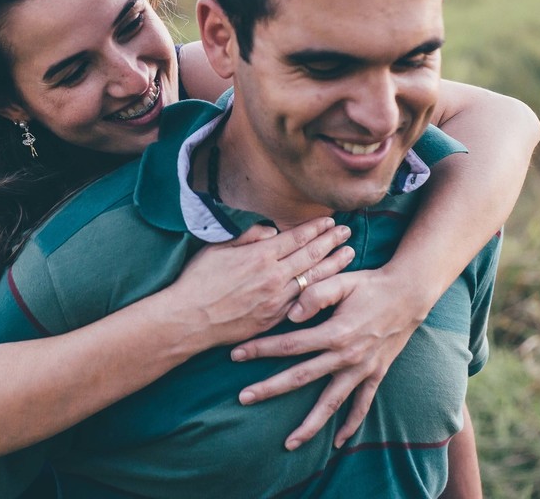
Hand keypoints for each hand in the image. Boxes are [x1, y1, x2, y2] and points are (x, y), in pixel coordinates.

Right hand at [165, 217, 354, 350]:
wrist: (189, 319)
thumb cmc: (199, 281)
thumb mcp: (218, 248)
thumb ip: (248, 237)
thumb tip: (270, 231)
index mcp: (260, 255)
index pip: (296, 238)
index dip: (316, 228)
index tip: (330, 220)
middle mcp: (273, 276)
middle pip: (311, 255)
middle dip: (332, 242)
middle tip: (348, 232)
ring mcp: (277, 300)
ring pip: (314, 279)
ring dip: (333, 265)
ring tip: (349, 254)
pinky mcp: (275, 319)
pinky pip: (303, 301)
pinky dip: (320, 289)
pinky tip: (331, 283)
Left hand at [229, 268, 431, 450]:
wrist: (409, 294)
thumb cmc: (371, 284)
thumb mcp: (343, 280)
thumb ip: (315, 294)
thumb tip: (291, 314)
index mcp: (335, 332)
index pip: (290, 344)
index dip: (261, 349)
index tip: (236, 354)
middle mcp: (347, 356)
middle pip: (301, 377)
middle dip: (270, 389)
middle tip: (243, 398)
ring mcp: (362, 369)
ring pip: (331, 403)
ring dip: (310, 424)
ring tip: (289, 443)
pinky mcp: (375, 374)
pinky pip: (362, 404)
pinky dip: (351, 424)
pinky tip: (338, 442)